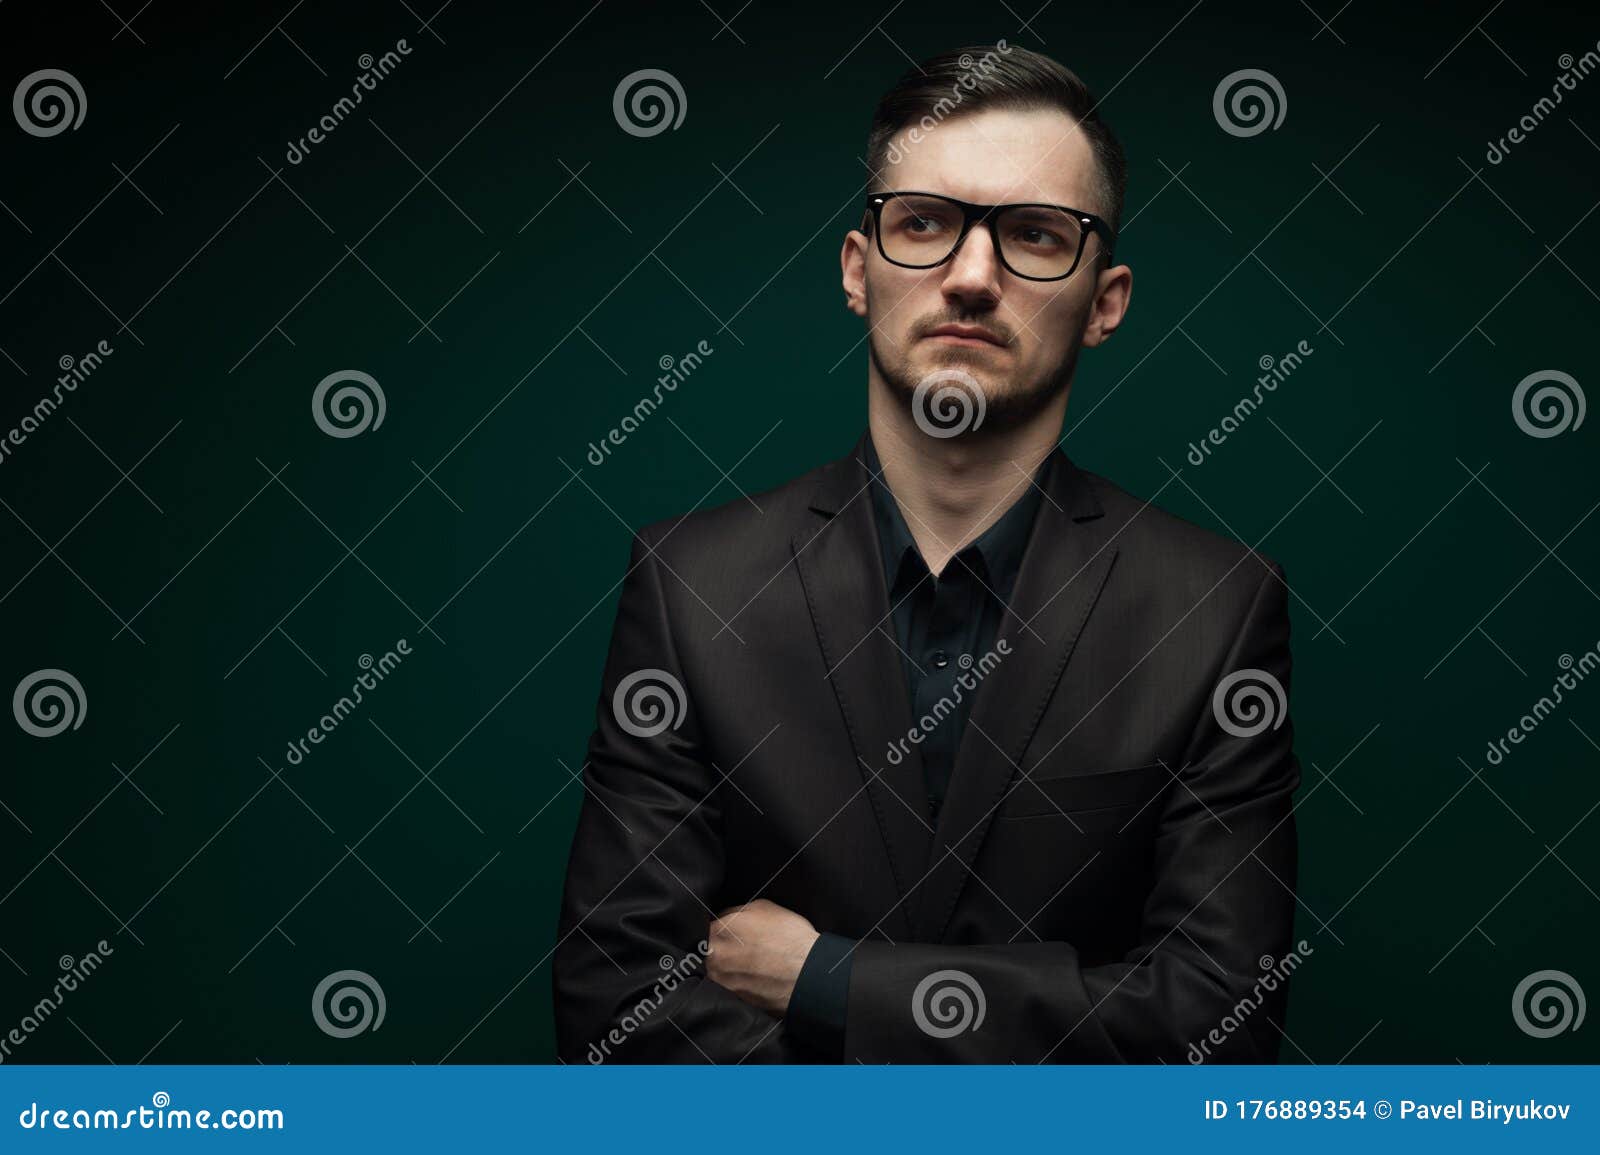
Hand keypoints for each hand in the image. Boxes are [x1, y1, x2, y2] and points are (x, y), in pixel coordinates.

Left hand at [705, 899, 819, 1017]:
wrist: (808, 975)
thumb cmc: (789, 938)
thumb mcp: (762, 907)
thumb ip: (736, 912)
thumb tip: (726, 918)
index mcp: (716, 933)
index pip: (706, 926)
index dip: (720, 928)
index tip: (730, 930)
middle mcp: (713, 960)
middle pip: (710, 950)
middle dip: (723, 948)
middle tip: (743, 947)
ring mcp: (723, 983)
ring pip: (720, 971)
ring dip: (731, 967)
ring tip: (754, 964)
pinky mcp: (735, 1001)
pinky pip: (733, 987)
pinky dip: (742, 983)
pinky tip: (758, 977)